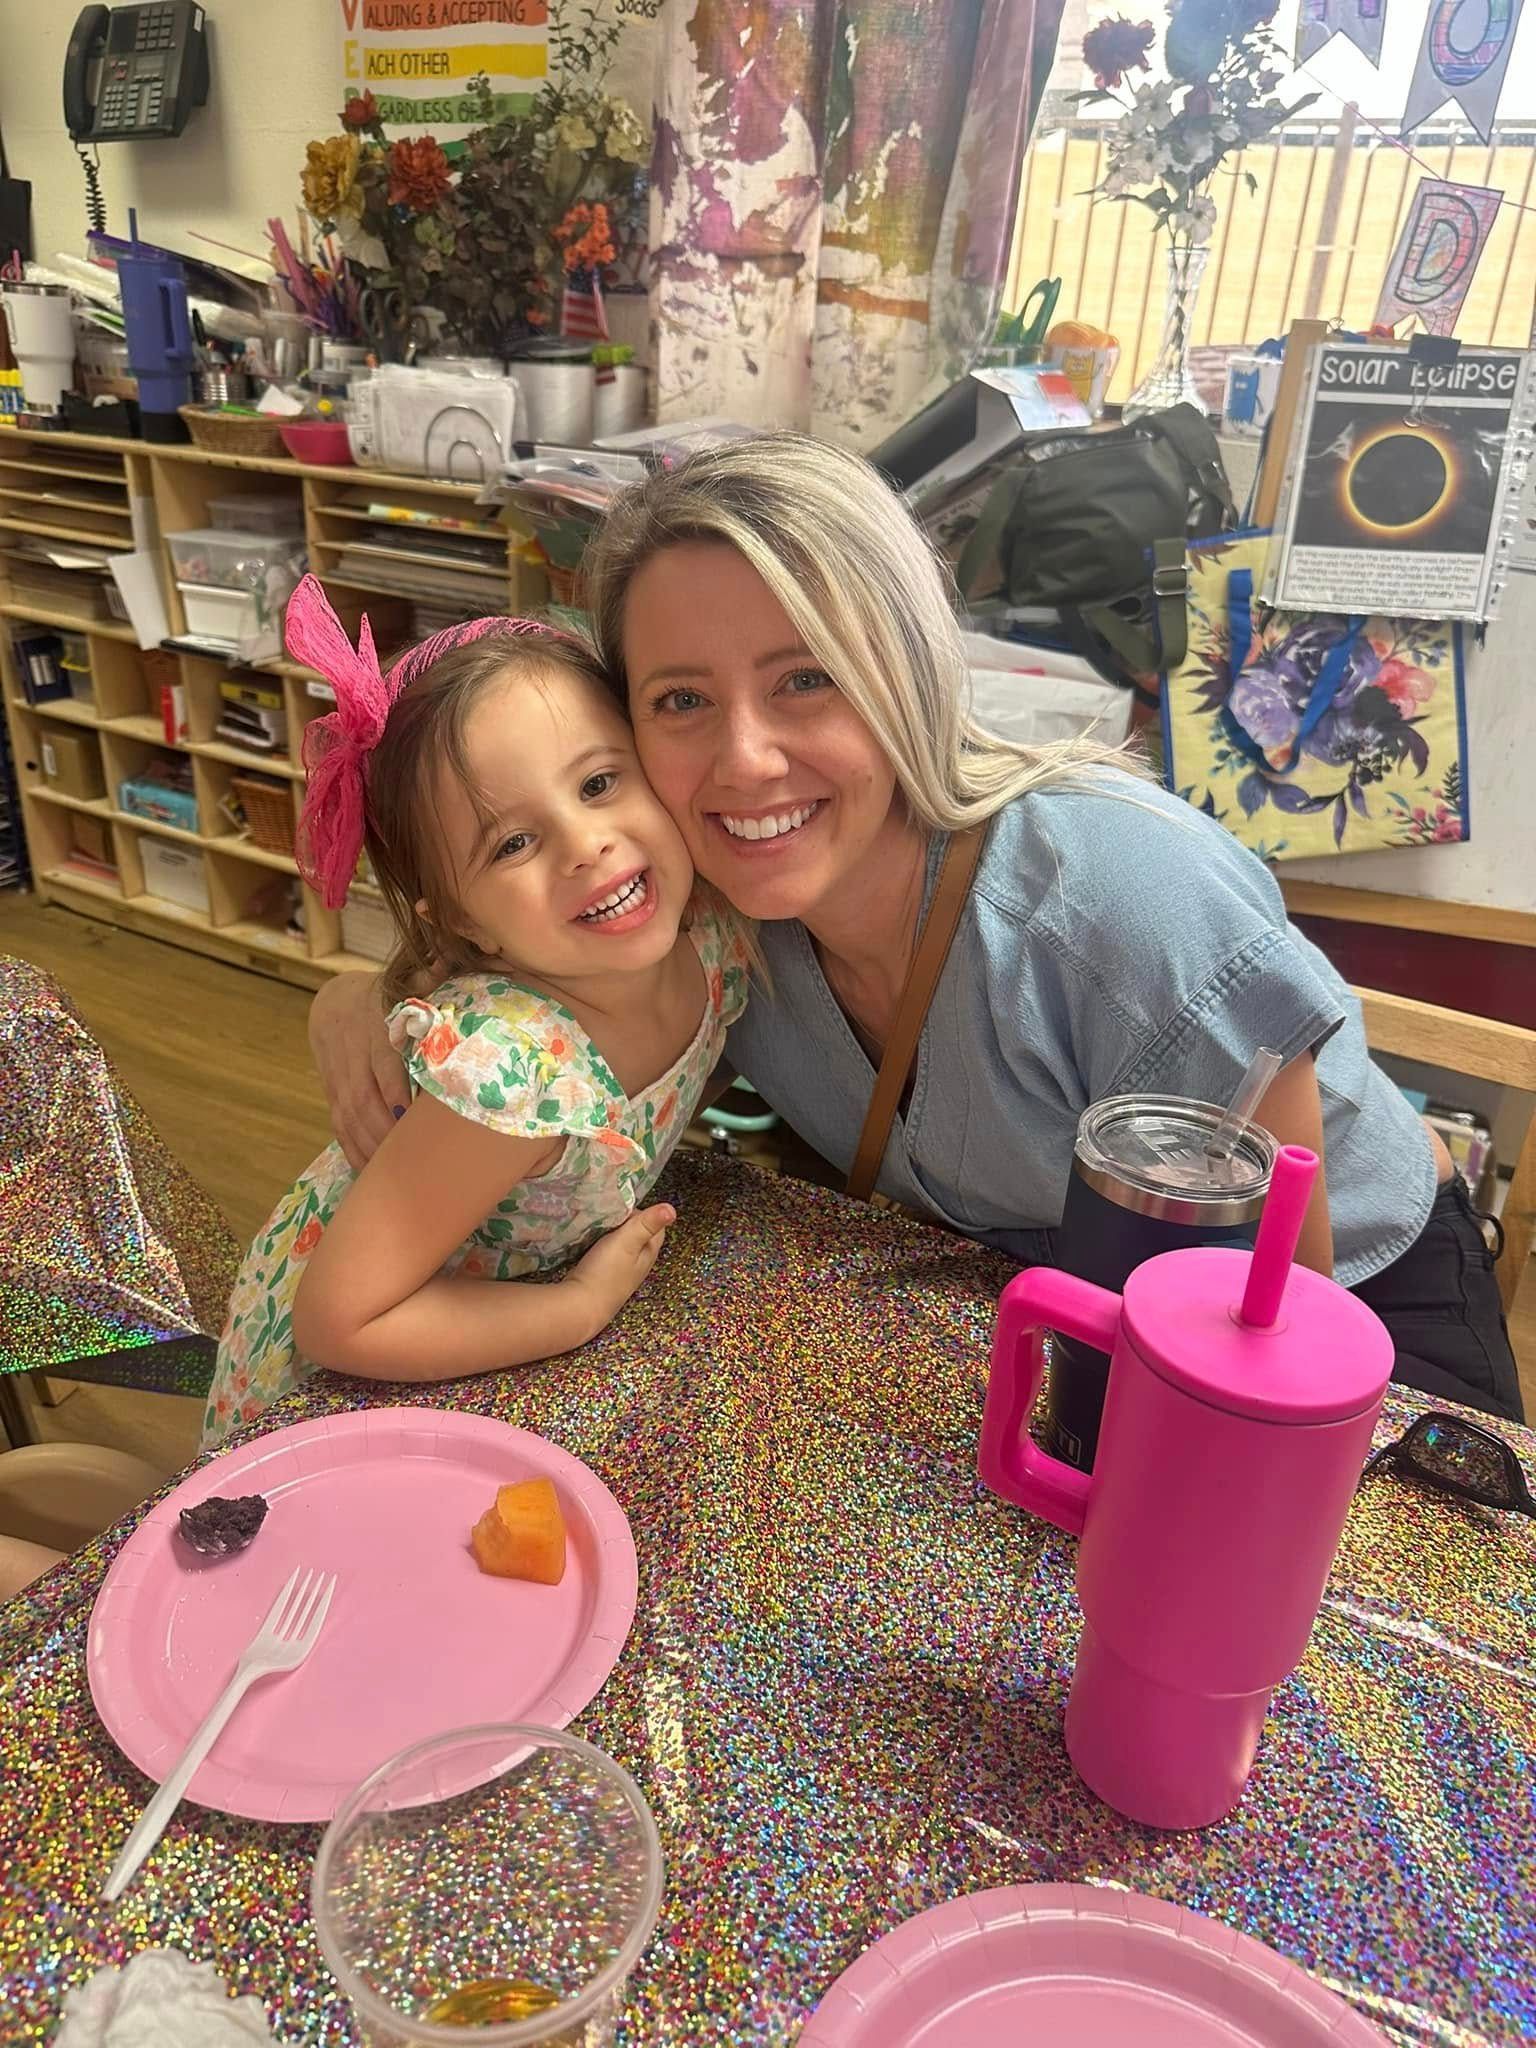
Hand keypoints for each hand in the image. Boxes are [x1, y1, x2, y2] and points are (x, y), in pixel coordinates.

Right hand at [310, 972, 408, 1171]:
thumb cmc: (385, 996)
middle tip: (410, 1157)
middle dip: (385, 1130)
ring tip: (394, 1171)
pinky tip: (371, 1171)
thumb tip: (448, 958)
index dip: (394, 1089)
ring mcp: (338, 1078)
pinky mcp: (332, 1095)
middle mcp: (353, 1055)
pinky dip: (353, 1151)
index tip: (411, 1114)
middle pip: (365, 1099)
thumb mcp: (402, 982)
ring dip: (370, 1146)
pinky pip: (339, 1128)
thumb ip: (427, 978)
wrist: (335, 1003)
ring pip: (350, 1118)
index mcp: (373, 1027)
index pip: (382, 1063)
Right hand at [566, 1204, 675, 1331]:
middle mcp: (640, 1262)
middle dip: (627, 1220)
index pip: (656, 1224)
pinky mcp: (605, 1275)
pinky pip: (608, 1251)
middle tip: (609, 1212)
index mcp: (649, 1252)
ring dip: (612, 1231)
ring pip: (623, 1242)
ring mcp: (622, 1270)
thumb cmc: (605, 1272)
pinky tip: (590, 1240)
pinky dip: (602, 1242)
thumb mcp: (627, 1242)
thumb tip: (671, 1209)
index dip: (643, 1211)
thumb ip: (647, 1224)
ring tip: (598, 1223)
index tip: (623, 1206)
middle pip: (639, 1232)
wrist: (581, 1306)